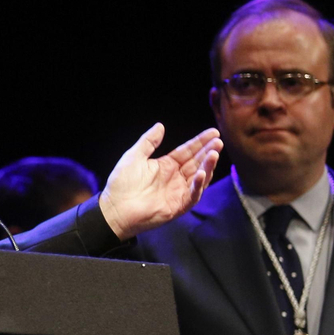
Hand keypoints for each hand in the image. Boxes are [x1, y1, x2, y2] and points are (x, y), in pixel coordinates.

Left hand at [97, 124, 221, 238]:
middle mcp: (175, 178)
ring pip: (199, 177)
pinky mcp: (178, 206)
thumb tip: (160, 125)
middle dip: (208, 151)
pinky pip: (192, 195)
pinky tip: (201, 173)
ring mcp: (178, 192)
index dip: (200, 142)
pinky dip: (198, 185)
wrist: (115, 208)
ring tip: (214, 154)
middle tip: (218, 141)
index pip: (187, 151)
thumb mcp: (134, 156)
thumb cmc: (122, 183)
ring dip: (208, 166)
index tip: (214, 132)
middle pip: (196, 162)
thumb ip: (148, 142)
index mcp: (166, 165)